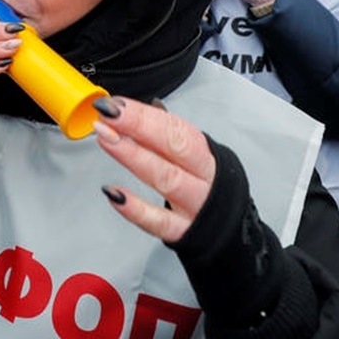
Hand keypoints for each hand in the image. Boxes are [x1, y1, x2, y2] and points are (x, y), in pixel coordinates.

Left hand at [94, 97, 215, 242]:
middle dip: (139, 126)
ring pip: (166, 178)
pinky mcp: (183, 232)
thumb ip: (168, 134)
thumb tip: (144, 108)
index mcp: (205, 154)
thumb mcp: (194, 157)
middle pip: (174, 146)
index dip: (144, 115)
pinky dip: (136, 209)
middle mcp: (204, 177)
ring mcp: (195, 205)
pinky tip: (114, 193)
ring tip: (106, 138)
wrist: (232, 233)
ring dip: (133, 156)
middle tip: (109, 113)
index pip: (176, 128)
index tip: (115, 104)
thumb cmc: (207, 187)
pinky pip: (160, 221)